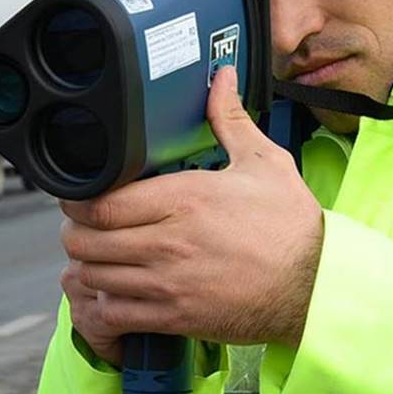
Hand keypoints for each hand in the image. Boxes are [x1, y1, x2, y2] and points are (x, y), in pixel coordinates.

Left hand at [60, 65, 323, 365]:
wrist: (315, 286)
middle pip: (86, 239)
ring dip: (87, 266)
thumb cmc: (292, 227)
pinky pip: (113, 314)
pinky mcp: (174, 316)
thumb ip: (230, 120)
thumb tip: (221, 77)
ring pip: (92, 275)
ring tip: (97, 256)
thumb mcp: (264, 164)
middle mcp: (169, 240)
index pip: (101, 200)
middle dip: (76, 231)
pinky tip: (114, 292)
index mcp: (185, 198)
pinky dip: (103, 303)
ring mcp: (168, 282)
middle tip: (85, 225)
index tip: (78, 195)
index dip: (76, 199)